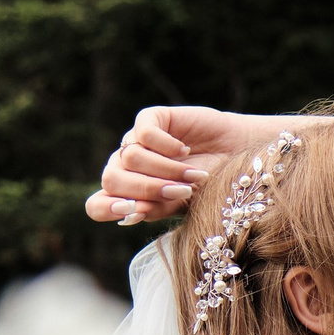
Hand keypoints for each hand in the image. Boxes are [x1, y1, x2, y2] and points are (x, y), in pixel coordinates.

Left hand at [85, 105, 255, 224]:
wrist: (237, 155)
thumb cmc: (209, 185)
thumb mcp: (182, 205)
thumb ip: (154, 209)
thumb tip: (127, 215)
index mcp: (127, 194)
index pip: (96, 205)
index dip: (105, 209)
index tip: (128, 211)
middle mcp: (125, 167)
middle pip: (111, 180)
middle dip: (146, 189)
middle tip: (180, 192)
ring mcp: (135, 141)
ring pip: (131, 159)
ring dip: (166, 170)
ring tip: (194, 175)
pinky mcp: (150, 119)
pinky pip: (143, 134)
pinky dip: (166, 146)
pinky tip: (185, 150)